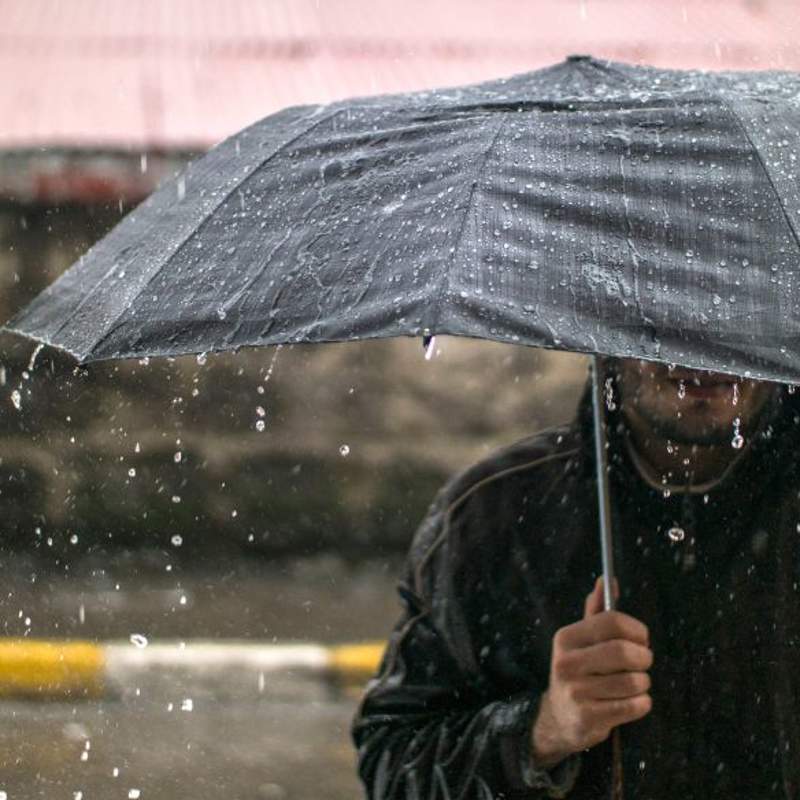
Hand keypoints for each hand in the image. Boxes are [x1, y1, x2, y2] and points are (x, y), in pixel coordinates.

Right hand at [530, 577, 652, 767]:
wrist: (561, 717)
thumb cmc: (579, 671)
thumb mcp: (582, 640)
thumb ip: (596, 612)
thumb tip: (606, 580)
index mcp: (566, 638)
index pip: (612, 621)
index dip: (637, 629)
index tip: (641, 639)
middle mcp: (567, 662)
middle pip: (624, 651)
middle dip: (643, 657)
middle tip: (642, 662)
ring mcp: (576, 691)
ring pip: (633, 681)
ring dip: (643, 683)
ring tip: (634, 684)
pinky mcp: (589, 717)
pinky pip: (634, 706)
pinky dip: (641, 703)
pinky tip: (631, 701)